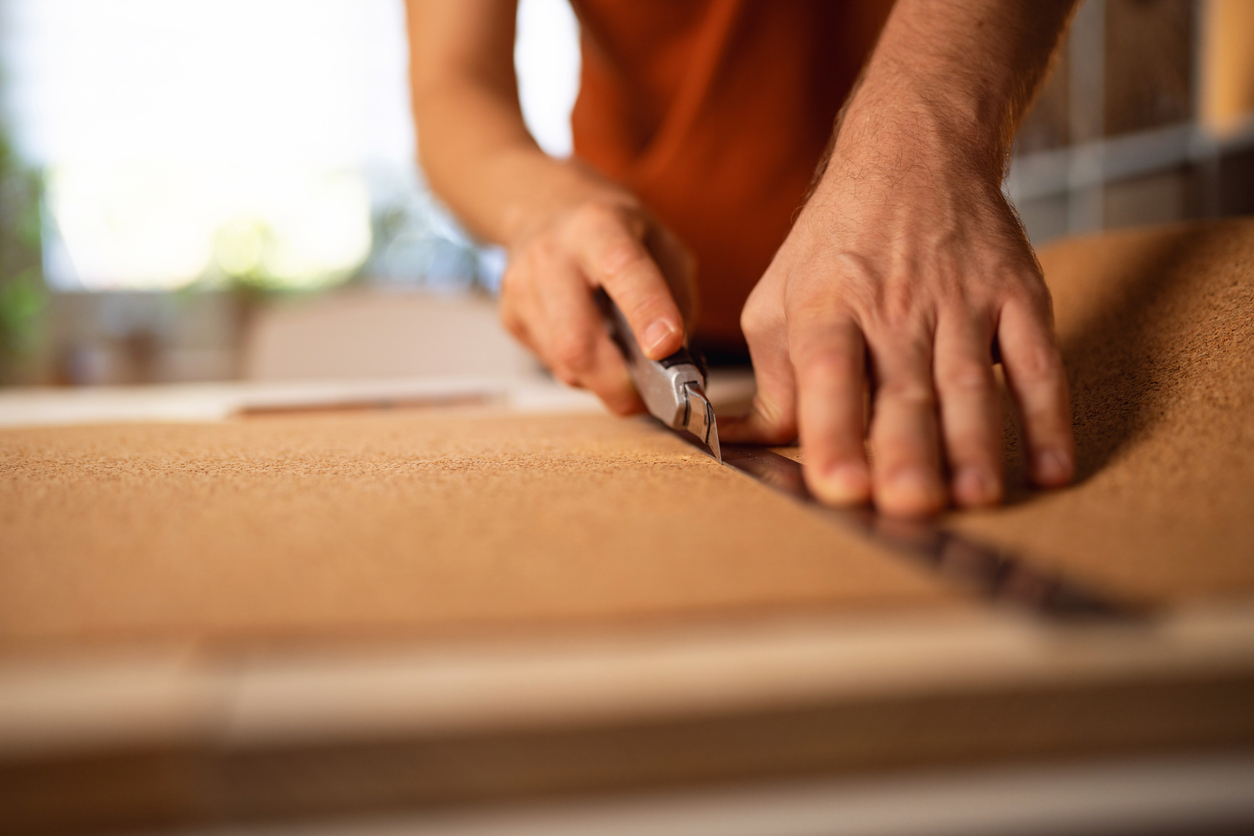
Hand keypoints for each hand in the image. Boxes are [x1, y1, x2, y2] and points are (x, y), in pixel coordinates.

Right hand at [500, 189, 695, 413]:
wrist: (546, 209)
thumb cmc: (616, 233)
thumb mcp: (662, 245)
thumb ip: (676, 299)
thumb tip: (677, 365)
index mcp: (599, 227)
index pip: (622, 270)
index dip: (647, 312)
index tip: (667, 346)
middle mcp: (551, 255)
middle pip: (577, 342)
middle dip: (619, 384)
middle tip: (650, 397)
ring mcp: (521, 288)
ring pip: (565, 365)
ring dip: (605, 381)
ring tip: (625, 364)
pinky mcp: (510, 317)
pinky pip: (554, 366)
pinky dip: (584, 372)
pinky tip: (594, 346)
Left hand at [723, 108, 1074, 515]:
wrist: (915, 153)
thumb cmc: (835, 246)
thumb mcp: (778, 301)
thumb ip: (771, 381)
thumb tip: (737, 447)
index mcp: (827, 305)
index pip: (828, 372)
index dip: (834, 430)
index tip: (838, 486)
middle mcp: (895, 304)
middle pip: (904, 386)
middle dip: (908, 450)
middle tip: (910, 505)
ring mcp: (962, 299)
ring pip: (971, 381)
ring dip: (976, 443)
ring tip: (975, 497)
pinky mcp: (1017, 296)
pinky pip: (1038, 362)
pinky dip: (1049, 417)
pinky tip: (1052, 468)